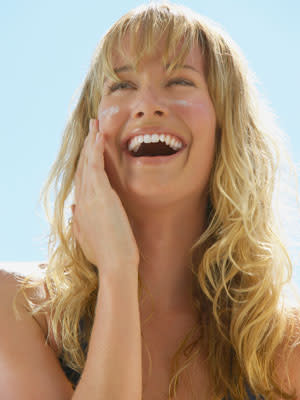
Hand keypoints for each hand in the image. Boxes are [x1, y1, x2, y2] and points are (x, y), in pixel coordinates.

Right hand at [72, 119, 139, 275]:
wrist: (116, 265)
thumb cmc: (107, 256)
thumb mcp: (87, 238)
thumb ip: (79, 222)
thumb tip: (73, 209)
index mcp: (82, 210)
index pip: (81, 180)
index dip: (84, 162)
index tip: (88, 149)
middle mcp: (82, 200)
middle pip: (82, 167)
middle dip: (87, 146)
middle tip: (91, 128)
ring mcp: (90, 197)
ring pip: (88, 163)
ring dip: (92, 142)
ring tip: (95, 124)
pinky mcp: (101, 195)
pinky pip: (96, 166)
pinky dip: (96, 149)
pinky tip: (99, 136)